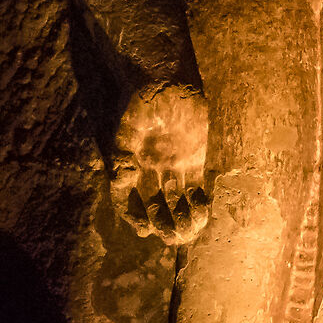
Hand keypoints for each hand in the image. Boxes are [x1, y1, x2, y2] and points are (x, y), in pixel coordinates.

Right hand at [110, 83, 210, 245]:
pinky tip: (203, 215)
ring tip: (189, 234)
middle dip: (163, 224)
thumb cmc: (143, 102)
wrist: (169, 83)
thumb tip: (119, 180)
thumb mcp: (129, 126)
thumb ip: (122, 153)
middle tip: (173, 238)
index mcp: (130, 168)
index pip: (128, 201)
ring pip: (177, 202)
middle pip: (155, 206)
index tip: (145, 230)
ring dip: (183, 219)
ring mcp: (174, 168)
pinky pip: (196, 187)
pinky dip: (199, 202)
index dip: (135, 218)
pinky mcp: (194, 161)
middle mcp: (151, 172)